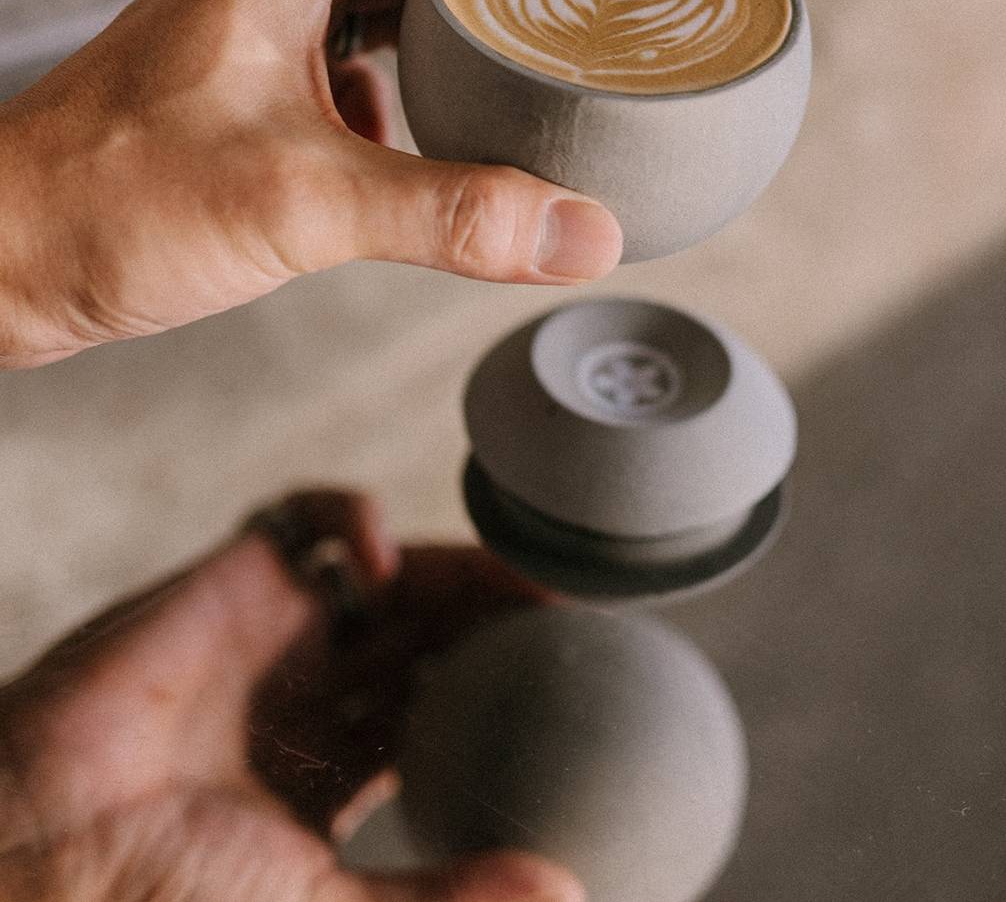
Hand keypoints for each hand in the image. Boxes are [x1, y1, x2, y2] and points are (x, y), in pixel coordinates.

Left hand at [0, 0, 622, 367]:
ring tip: (510, 58)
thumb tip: (577, 231)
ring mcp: (239, 43)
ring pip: (366, 11)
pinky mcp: (227, 101)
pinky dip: (389, 96)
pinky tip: (414, 145)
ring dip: (438, 30)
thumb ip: (450, 214)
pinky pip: (331, 72)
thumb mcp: (302, 200)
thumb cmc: (105, 201)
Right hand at [0, 490, 583, 901]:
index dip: (505, 687)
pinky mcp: (231, 583)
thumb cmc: (164, 898)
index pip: (440, 710)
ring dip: (455, 565)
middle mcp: (307, 701)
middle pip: (427, 635)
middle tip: (569, 613)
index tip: (575, 677)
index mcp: (330, 775)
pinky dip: (351, 519)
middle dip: (495, 620)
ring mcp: (270, 638)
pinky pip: (301, 522)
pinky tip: (380, 562)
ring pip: (388, 576)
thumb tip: (564, 888)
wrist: (42, 858)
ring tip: (522, 577)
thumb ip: (440, 899)